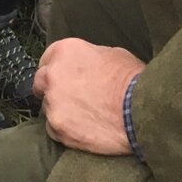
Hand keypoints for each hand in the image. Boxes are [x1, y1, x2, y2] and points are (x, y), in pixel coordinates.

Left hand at [33, 38, 145, 155]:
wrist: (141, 110)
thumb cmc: (132, 80)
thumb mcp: (111, 54)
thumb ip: (88, 58)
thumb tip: (86, 66)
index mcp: (64, 51)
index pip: (46, 60)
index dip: (56, 69)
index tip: (63, 77)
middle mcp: (53, 75)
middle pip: (40, 83)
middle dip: (52, 89)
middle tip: (70, 98)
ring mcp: (53, 103)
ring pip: (48, 108)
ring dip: (61, 111)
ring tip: (84, 116)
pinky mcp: (58, 128)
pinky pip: (54, 129)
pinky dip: (65, 130)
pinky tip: (84, 130)